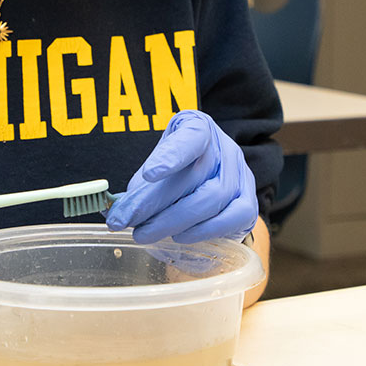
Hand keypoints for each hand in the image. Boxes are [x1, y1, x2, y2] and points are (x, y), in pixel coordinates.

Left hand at [105, 110, 257, 244]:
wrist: (206, 187)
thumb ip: (139, 189)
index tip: (149, 174)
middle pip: (194, 175)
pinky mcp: (248, 202)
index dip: (171, 155)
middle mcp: (224, 147)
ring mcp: (240, 174)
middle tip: (126, 220)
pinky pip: (232, 217)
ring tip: (145, 233)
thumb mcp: (154, 171)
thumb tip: (117, 213)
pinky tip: (180, 237)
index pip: (190, 137)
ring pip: (212, 197)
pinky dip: (204, 230)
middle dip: (154, 202)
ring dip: (174, 220)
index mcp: (197, 128)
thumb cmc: (176, 175)